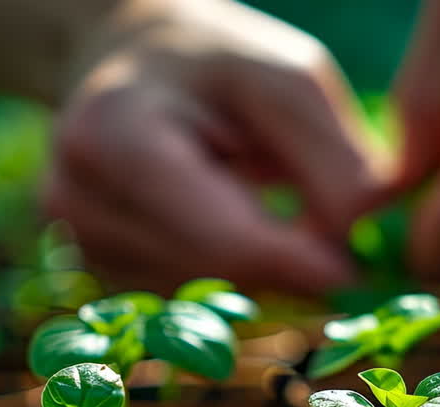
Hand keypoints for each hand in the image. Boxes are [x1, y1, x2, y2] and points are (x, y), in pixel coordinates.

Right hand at [42, 0, 382, 293]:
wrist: (135, 70)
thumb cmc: (218, 66)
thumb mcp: (288, 78)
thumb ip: (331, 154)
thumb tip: (362, 234)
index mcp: (110, 133)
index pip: (211, 232)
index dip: (291, 262)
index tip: (355, 274)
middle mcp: (77, 200)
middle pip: (211, 273)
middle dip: (283, 266)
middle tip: (336, 240)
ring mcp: (82, 246)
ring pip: (204, 300)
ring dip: (261, 273)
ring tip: (267, 203)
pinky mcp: (105, 277)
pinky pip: (192, 306)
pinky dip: (236, 279)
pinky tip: (237, 227)